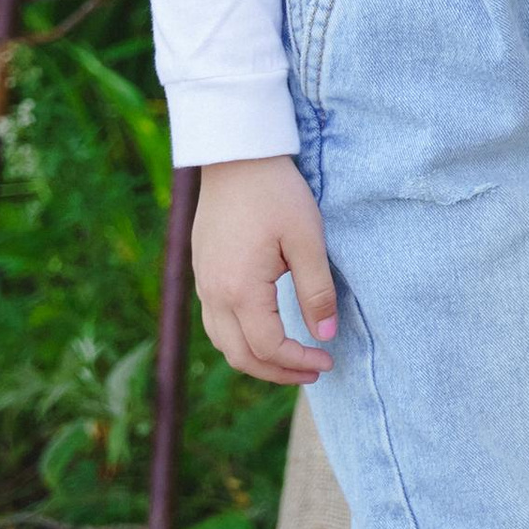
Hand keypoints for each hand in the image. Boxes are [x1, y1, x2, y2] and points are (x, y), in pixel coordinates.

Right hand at [193, 154, 336, 385]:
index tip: (327, 359)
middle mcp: (214, 294)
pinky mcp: (201, 271)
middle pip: (240, 355)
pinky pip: (215, 321)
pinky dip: (239, 338)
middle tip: (313, 370)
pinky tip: (264, 331)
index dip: (298, 362)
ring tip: (291, 358)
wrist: (235, 156)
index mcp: (240, 290)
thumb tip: (325, 336)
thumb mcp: (307, 240)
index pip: (269, 347)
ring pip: (223, 342)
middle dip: (278, 371)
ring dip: (256, 358)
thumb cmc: (276, 193)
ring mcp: (203, 283)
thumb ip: (317, 291)